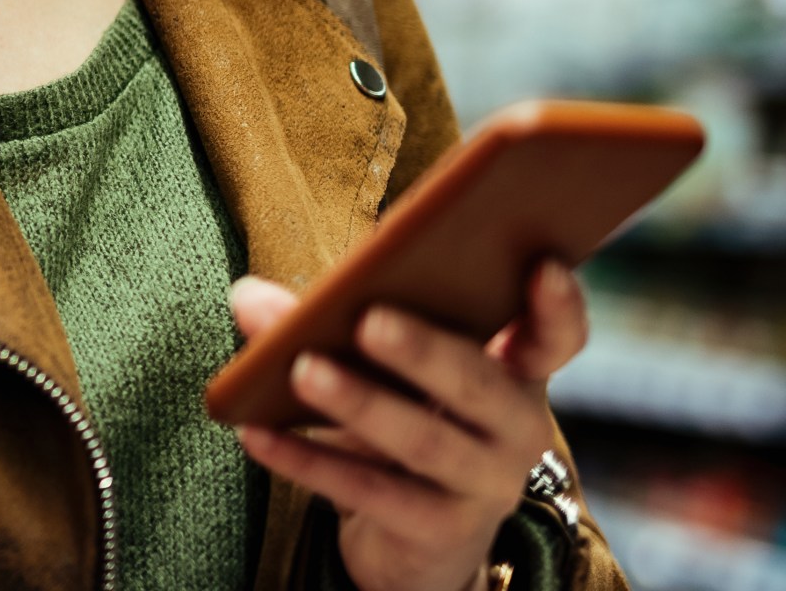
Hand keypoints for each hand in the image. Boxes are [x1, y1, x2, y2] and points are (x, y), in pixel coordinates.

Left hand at [231, 263, 589, 590]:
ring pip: (424, 440)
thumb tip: (247, 295)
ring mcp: (486, 484)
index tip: (542, 266)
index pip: (555, 339)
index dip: (557, 307)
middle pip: (478, 384)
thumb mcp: (376, 368)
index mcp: (513, 371)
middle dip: (423, 350)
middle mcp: (517, 429)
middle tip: (369, 319)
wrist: (414, 539)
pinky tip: (258, 434)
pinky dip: (309, 461)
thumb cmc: (401, 418)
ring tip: (302, 369)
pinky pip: (371, 492)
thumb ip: (320, 322)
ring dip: (360, 403)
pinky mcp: (441, 530)